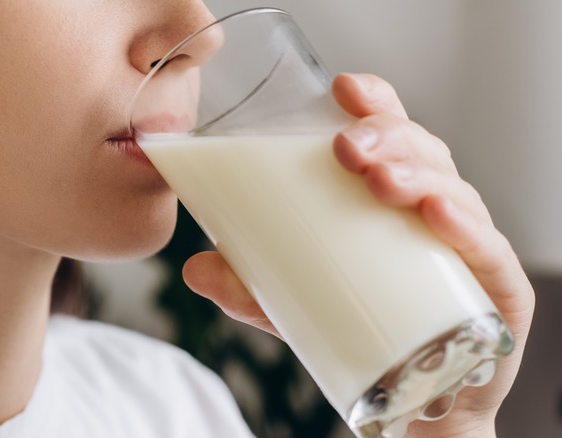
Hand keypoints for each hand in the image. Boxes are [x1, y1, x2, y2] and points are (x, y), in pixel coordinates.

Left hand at [182, 73, 534, 436]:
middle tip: (346, 147)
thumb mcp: (296, 303)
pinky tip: (436, 217)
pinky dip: (465, 229)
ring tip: (378, 179)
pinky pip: (488, 252)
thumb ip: (249, 286)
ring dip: (417, 175)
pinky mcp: (496, 292)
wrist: (419, 399)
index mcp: (390, 197)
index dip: (374, 103)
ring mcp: (467, 247)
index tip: (343, 88)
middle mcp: (434, 209)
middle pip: (420, 151)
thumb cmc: (363, 327)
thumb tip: (195, 269)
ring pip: (453, 190)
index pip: (391, 133)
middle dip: (386, 136)